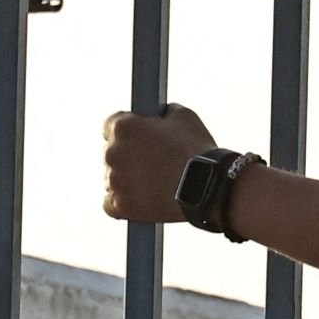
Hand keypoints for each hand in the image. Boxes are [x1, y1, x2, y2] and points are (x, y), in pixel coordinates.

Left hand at [102, 104, 215, 221]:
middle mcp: (112, 152)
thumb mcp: (182, 116)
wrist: (208, 186)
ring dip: (127, 179)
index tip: (137, 138)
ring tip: (153, 182)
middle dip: (129, 155)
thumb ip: (162, 113)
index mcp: (124, 126)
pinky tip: (139, 198)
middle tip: (153, 161)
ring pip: (113, 178)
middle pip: (113, 152)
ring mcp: (115, 181)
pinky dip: (123, 202)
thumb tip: (159, 115)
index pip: (110, 125)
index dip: (127, 131)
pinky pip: (112, 203)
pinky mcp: (121, 205)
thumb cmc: (196, 150)